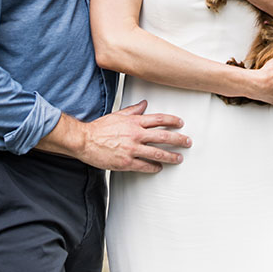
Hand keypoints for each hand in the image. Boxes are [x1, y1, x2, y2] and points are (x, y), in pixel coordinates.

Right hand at [43, 100, 191, 173]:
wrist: (84, 140)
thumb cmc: (99, 128)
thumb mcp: (117, 115)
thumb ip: (132, 110)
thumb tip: (144, 104)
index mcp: (133, 122)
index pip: (158, 119)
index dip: (172, 121)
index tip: (181, 123)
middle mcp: (135, 134)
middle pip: (163, 136)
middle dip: (179, 139)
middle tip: (188, 142)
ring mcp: (132, 149)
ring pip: (158, 153)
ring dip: (171, 156)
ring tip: (179, 158)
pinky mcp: (127, 162)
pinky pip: (146, 166)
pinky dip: (154, 167)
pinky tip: (159, 168)